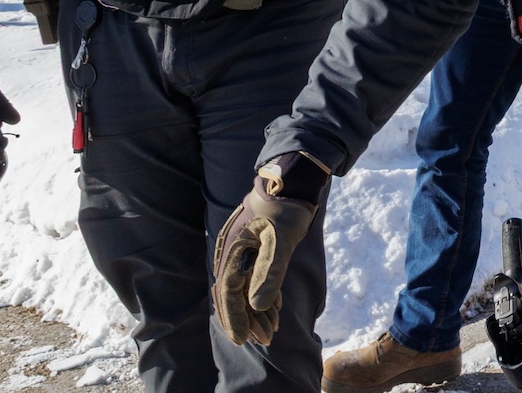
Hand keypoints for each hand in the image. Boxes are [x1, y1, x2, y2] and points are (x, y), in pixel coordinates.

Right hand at [211, 154, 327, 345]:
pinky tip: (276, 308)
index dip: (235, 318)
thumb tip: (257, 305)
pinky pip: (254, 278)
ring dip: (259, 309)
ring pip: (246, 288)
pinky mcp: (255, 249)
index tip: (242, 340)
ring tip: (274, 328)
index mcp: (233, 251)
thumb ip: (269, 272)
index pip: (229, 293)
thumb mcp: (282, 240)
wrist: (292, 181)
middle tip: (267, 338)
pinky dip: (264, 294)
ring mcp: (243, 251)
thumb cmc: (287, 208)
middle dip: (250, 318)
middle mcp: (233, 254)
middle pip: (236, 294)